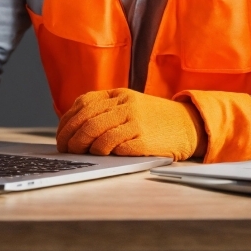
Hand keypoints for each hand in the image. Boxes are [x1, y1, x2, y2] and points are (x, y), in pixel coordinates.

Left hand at [56, 88, 205, 160]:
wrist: (188, 125)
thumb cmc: (154, 120)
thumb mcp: (130, 106)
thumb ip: (106, 111)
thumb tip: (74, 129)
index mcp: (119, 94)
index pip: (83, 103)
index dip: (67, 121)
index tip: (61, 136)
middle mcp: (126, 104)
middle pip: (87, 118)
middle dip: (71, 136)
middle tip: (66, 149)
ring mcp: (135, 120)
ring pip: (97, 131)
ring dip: (83, 145)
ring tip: (80, 154)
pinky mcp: (144, 138)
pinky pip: (115, 146)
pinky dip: (103, 152)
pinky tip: (101, 156)